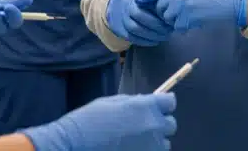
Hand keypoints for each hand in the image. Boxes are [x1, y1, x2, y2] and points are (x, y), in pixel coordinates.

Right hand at [22, 93, 176, 150]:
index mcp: (146, 106)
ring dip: (154, 141)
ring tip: (135, 140)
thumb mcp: (113, 102)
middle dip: (160, 123)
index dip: (164, 104)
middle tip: (145, 125)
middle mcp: (153, 126)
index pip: (170, 102)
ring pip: (164, 143)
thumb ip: (134, 102)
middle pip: (171, 124)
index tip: (158, 106)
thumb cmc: (91, 119)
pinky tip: (131, 148)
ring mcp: (151, 146)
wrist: (76, 143)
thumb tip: (146, 103)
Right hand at [106, 0, 173, 46]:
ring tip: (164, 37)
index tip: (169, 22)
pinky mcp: (119, 29)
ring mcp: (120, 19)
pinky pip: (131, 38)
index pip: (142, 10)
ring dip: (150, 37)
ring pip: (134, 31)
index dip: (156, 19)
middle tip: (168, 32)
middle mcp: (124, 8)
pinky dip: (144, 42)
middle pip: (138, 22)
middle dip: (155, 29)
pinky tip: (155, 41)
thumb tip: (169, 8)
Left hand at [135, 0, 246, 31]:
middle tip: (181, 14)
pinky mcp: (186, 18)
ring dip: (176, 21)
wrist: (230, 1)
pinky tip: (196, 22)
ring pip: (168, 19)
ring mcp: (181, 6)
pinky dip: (184, 28)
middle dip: (167, 13)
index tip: (138, 2)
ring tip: (191, 16)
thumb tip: (163, 0)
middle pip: (161, 7)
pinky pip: (178, 27)